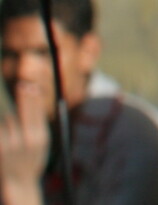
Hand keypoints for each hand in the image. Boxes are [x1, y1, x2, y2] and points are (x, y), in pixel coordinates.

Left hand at [0, 80, 48, 204]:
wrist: (19, 183)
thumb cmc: (31, 161)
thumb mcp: (42, 144)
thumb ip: (38, 125)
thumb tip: (34, 101)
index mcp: (40, 138)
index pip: (37, 112)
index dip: (34, 98)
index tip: (31, 86)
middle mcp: (27, 140)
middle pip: (24, 112)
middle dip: (24, 98)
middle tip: (23, 84)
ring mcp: (12, 144)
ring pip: (9, 120)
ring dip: (10, 119)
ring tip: (12, 125)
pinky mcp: (0, 148)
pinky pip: (2, 130)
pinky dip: (4, 128)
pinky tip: (6, 129)